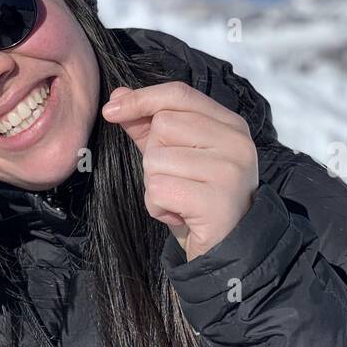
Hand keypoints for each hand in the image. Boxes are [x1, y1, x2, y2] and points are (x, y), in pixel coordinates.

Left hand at [102, 81, 258, 260]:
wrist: (225, 252)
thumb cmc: (195, 200)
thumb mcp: (173, 157)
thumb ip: (148, 125)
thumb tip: (118, 95)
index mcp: (231, 124)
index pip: (179, 94)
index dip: (142, 98)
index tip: (110, 111)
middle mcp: (236, 142)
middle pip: (164, 125)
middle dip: (154, 156)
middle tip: (177, 182)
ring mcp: (230, 170)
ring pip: (156, 159)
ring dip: (154, 186)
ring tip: (179, 201)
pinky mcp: (217, 200)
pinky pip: (158, 189)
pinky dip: (157, 207)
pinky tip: (179, 216)